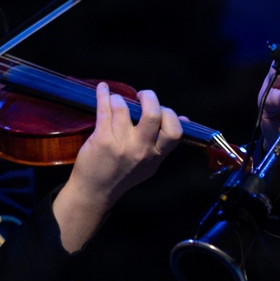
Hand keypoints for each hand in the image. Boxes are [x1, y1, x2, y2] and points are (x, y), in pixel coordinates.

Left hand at [52, 83, 182, 251]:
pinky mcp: (102, 140)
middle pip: (153, 115)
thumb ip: (164, 142)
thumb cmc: (124, 175)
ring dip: (120, 98)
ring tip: (117, 100)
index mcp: (156, 155)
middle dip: (149, 97)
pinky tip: (103, 89)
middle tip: (142, 96)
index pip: (174, 131)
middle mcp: (141, 150)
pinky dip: (103, 95)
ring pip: (124, 108)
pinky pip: (104, 110)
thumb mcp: (150, 163)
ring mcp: (121, 145)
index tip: (160, 109)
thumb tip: (183, 119)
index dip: (169, 114)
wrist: (96, 191)